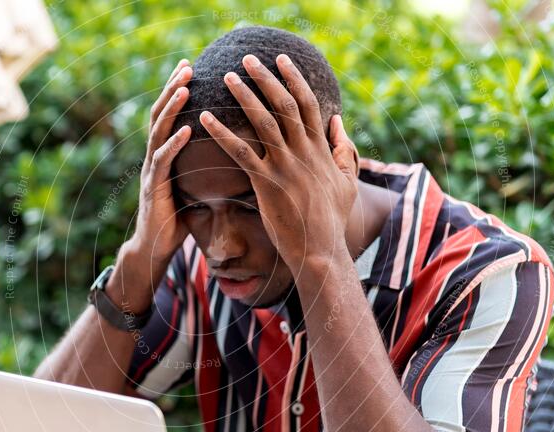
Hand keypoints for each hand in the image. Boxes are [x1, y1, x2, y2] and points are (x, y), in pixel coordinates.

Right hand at [132, 59, 192, 264]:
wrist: (155, 247)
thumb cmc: (177, 218)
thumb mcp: (193, 186)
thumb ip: (202, 166)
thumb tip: (234, 152)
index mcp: (164, 154)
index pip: (170, 114)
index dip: (177, 89)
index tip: (191, 66)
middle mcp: (155, 156)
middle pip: (161, 113)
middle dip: (173, 87)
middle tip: (187, 66)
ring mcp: (152, 171)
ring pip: (159, 131)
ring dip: (172, 108)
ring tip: (185, 88)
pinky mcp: (154, 188)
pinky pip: (163, 161)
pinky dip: (173, 144)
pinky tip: (185, 130)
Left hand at [199, 53, 358, 272]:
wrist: (320, 250)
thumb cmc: (331, 219)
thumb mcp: (348, 181)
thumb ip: (344, 150)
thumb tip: (338, 122)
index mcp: (320, 149)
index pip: (307, 104)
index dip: (293, 79)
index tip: (281, 59)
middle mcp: (303, 152)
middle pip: (283, 104)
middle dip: (265, 78)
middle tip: (247, 58)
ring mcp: (284, 166)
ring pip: (262, 121)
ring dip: (243, 96)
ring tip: (227, 77)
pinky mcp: (266, 183)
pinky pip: (239, 152)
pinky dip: (221, 132)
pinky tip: (205, 118)